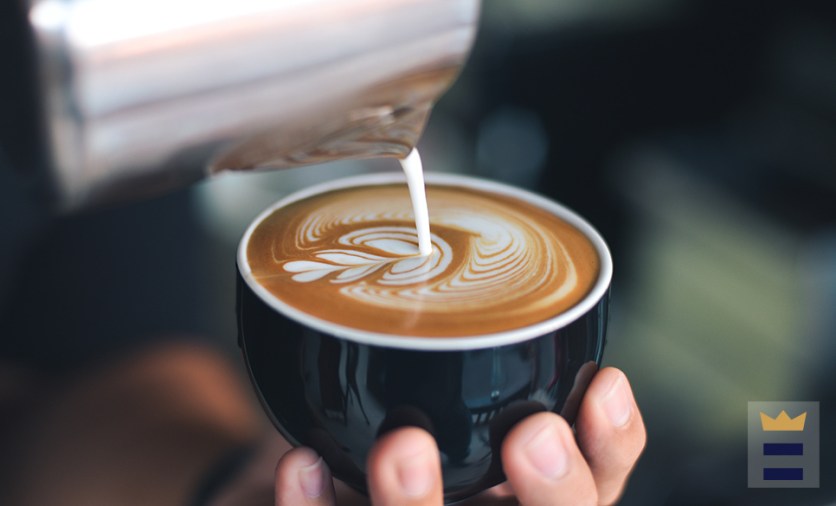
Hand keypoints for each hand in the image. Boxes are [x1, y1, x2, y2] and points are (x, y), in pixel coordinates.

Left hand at [274, 367, 644, 504]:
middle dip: (553, 492)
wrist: (322, 486)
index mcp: (522, 493)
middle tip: (533, 433)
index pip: (593, 485)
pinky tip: (303, 464)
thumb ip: (489, 364)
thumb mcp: (462, 395)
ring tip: (402, 446)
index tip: (601, 386)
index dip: (610, 446)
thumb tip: (501, 280)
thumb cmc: (405, 434)